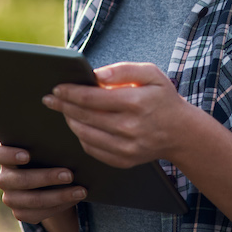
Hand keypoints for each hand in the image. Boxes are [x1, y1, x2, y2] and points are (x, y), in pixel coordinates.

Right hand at [0, 142, 82, 231]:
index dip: (8, 155)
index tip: (27, 155)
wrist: (51, 177)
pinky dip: (59, 207)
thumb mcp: (47, 145)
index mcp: (4, 155)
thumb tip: (67, 139)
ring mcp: (10, 197)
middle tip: (70, 174)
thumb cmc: (49, 152)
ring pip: (31, 200)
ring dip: (58, 196)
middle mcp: (4, 177)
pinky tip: (74, 199)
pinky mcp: (20, 212)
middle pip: (18, 180)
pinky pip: (37, 214)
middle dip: (46, 178)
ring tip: (80, 191)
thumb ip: (48, 140)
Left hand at [43, 62, 187, 168]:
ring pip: (85, 135)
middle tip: (50, 99)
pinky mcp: (124, 161)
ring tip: (64, 110)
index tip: (56, 88)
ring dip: (70, 121)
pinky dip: (82, 137)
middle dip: (63, 106)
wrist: (181, 132)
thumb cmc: (163, 98)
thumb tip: (96, 75)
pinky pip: (93, 149)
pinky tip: (80, 125)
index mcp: (135, 102)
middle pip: (84, 117)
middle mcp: (129, 127)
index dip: (70, 93)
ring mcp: (126, 147)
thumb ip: (123, 70)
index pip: (92, 98)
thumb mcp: (151, 74)